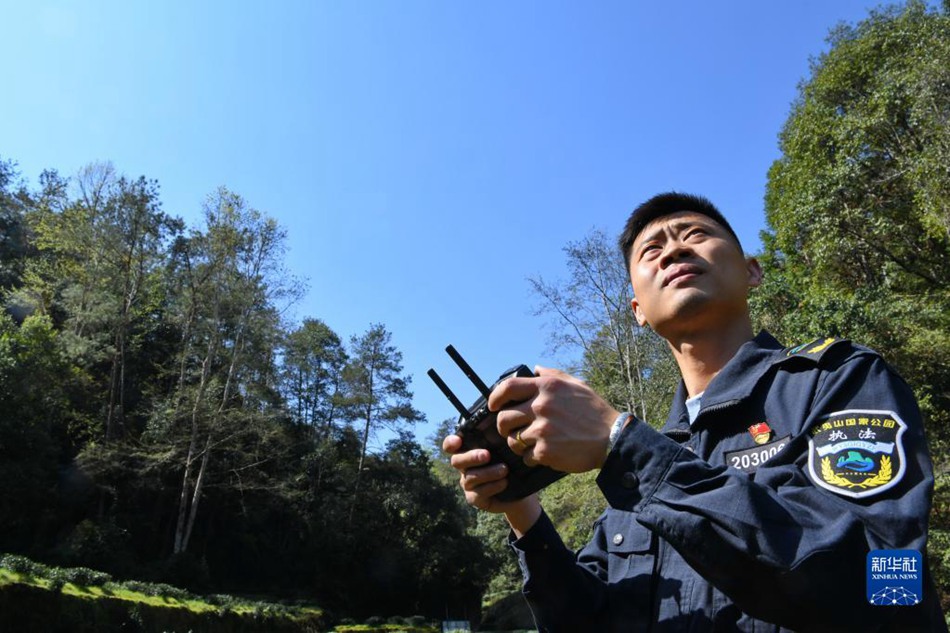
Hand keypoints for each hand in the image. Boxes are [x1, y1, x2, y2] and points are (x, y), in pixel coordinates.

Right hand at [442, 434, 540, 534]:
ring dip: (488, 473)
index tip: (458, 440)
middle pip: (456, 461)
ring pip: (470, 477)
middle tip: (487, 455)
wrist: (520, 489)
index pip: (451, 446)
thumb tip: (497, 418)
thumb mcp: (504, 448)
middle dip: (471, 457)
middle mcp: (464, 467)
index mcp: (467, 451)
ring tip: (505, 469)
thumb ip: (496, 437)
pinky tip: (504, 482)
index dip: (450, 443)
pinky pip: (478, 493)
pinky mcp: (475, 498)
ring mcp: (468, 484)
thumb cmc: (510, 462)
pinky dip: (492, 486)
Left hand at [491, 366, 618, 472]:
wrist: (612, 439)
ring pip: (512, 439)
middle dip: (503, 426)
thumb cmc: (595, 411)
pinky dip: (532, 457)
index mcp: (547, 387)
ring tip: (529, 443)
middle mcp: (541, 406)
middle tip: (510, 430)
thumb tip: (534, 369)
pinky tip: (544, 454)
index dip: (494, 398)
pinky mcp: (546, 451)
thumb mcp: (576, 385)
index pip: (507, 388)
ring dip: (517, 443)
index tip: (493, 406)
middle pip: (504, 417)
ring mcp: (542, 430)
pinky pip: (526, 456)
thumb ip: (552, 375)